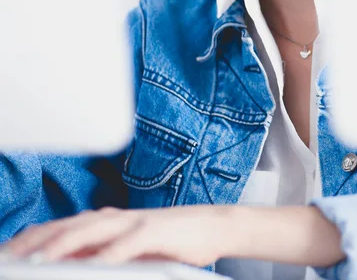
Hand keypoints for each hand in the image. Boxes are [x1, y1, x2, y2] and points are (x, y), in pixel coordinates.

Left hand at [4, 206, 229, 265]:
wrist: (211, 226)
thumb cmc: (169, 239)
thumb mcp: (127, 248)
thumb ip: (97, 252)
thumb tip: (65, 263)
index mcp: (105, 221)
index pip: (58, 228)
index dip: (30, 241)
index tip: (7, 255)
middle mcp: (115, 217)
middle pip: (67, 227)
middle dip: (34, 243)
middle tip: (8, 259)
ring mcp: (135, 222)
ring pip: (91, 230)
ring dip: (62, 244)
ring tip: (38, 261)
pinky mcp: (155, 230)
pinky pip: (128, 242)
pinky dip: (110, 253)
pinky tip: (96, 264)